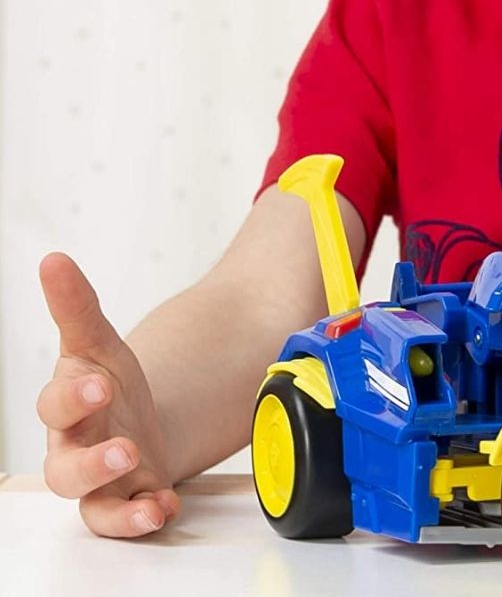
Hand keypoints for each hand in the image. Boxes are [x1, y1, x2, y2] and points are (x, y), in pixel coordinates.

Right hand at [37, 253, 179, 536]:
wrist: (134, 425)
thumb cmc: (107, 386)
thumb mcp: (100, 344)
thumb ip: (77, 306)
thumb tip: (53, 259)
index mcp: (67, 406)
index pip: (55, 404)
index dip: (73, 396)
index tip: (101, 383)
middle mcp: (74, 450)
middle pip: (65, 468)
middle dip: (93, 460)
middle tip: (126, 447)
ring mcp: (99, 482)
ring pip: (91, 504)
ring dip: (119, 503)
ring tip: (151, 493)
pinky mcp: (125, 503)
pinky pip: (124, 521)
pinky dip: (144, 517)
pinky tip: (166, 507)